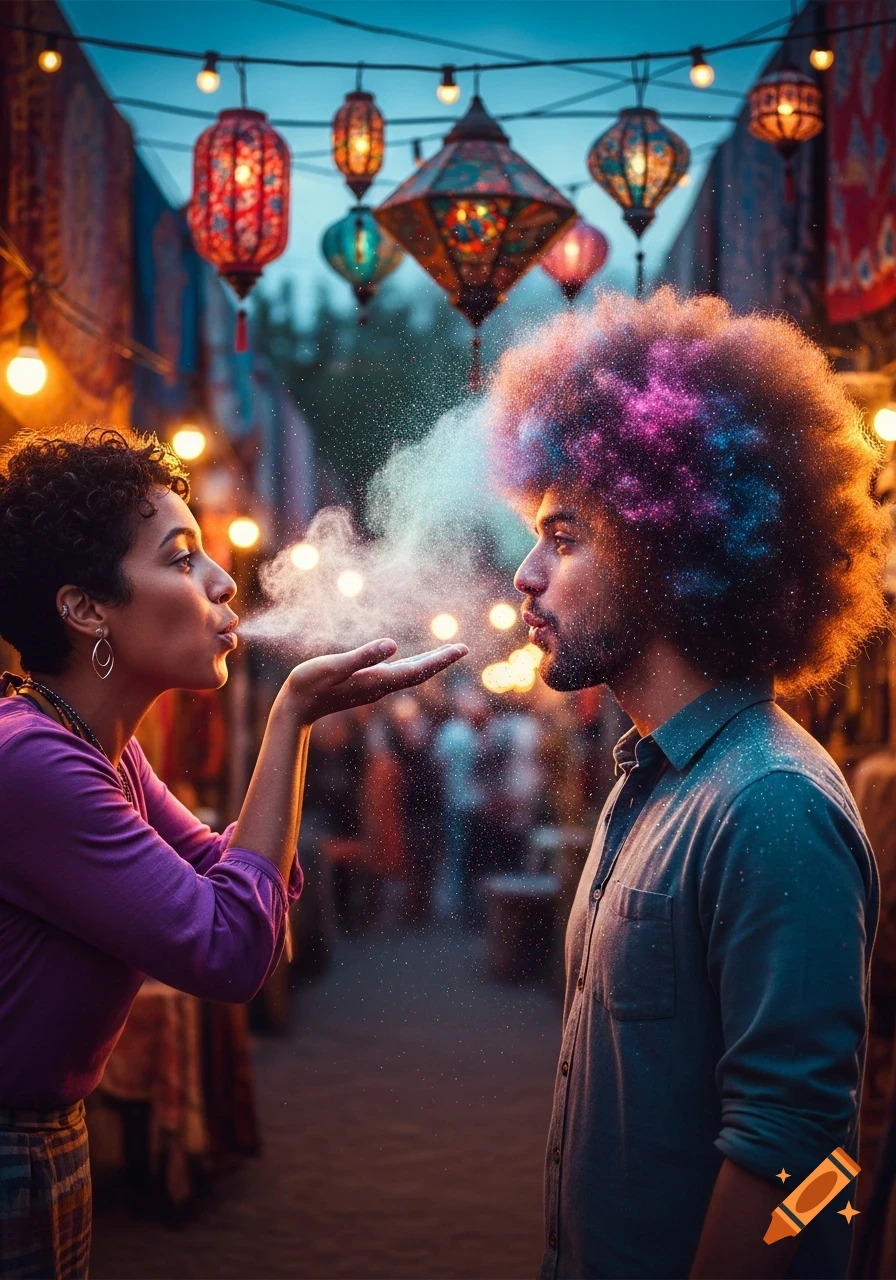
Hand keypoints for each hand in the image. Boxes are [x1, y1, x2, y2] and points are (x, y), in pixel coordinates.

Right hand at [283, 638, 467, 724]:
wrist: (295, 708)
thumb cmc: (310, 684)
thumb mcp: (335, 666)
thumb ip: (363, 656)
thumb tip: (393, 645)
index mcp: (377, 680)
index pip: (417, 669)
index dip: (440, 659)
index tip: (461, 649)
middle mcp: (380, 686)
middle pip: (418, 672)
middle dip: (441, 660)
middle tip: (463, 648)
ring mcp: (373, 687)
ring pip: (408, 674)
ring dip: (428, 663)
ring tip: (445, 654)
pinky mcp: (364, 685)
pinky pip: (396, 675)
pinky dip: (410, 665)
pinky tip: (410, 661)